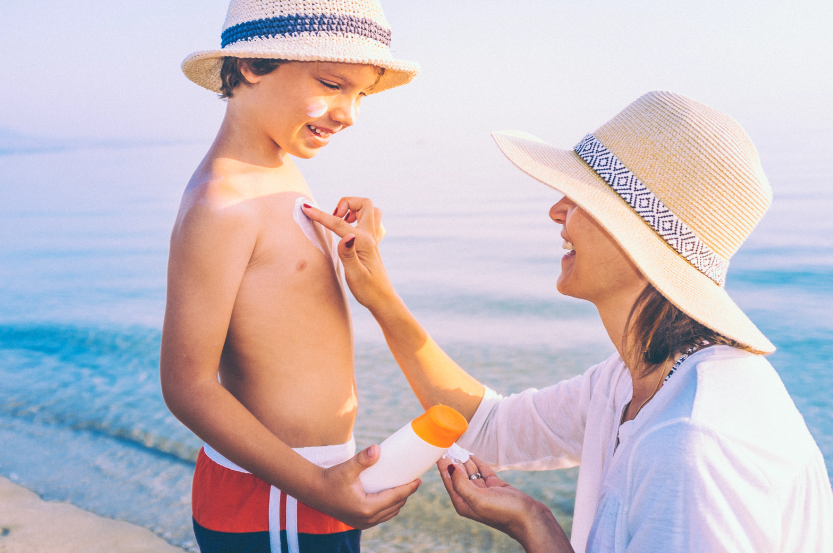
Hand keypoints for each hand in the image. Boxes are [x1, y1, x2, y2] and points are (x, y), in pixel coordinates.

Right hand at [302, 198, 396, 311]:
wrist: (383, 300)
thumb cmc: (368, 290)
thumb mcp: (355, 275)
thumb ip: (348, 254)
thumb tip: (346, 235)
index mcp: (363, 242)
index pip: (339, 223)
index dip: (320, 214)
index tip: (305, 207)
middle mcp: (370, 236)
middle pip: (365, 203)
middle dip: (346, 203)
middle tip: (335, 217)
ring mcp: (373, 239)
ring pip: (370, 210)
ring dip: (354, 209)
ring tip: (342, 222)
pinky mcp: (372, 244)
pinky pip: (370, 222)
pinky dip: (359, 218)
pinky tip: (350, 231)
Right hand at [314, 444, 420, 529]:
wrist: (313, 491)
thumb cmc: (330, 478)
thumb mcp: (347, 468)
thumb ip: (363, 459)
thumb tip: (378, 448)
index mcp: (367, 508)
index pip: (396, 498)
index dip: (409, 489)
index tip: (419, 480)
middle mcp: (367, 519)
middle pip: (395, 507)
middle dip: (406, 495)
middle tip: (413, 481)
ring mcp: (362, 523)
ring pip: (389, 514)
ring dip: (398, 502)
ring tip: (404, 488)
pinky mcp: (358, 522)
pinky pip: (380, 517)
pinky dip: (388, 508)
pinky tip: (390, 498)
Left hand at [437, 456, 572, 552]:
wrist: (529, 518)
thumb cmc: (503, 512)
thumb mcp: (478, 499)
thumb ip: (461, 484)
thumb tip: (451, 467)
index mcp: (463, 503)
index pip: (448, 480)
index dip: (442, 465)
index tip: (436, 450)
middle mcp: (471, 497)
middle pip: (457, 474)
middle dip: (452, 459)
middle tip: (446, 443)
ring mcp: (484, 491)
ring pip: (470, 471)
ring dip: (463, 459)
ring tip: (456, 444)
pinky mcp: (495, 485)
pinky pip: (482, 470)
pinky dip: (476, 461)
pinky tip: (470, 453)